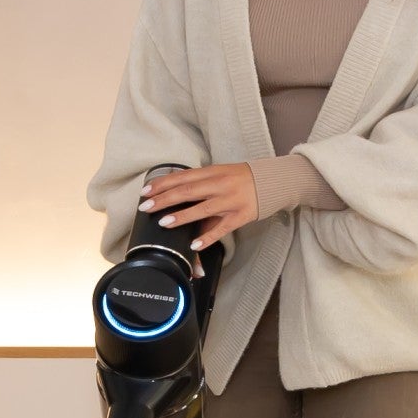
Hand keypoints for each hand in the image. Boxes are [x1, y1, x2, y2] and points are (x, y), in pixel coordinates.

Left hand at [138, 163, 259, 252]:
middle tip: (146, 207)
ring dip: (182, 216)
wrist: (271, 181)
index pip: (182, 177)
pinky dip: (208, 238)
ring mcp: (230, 201)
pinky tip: (194, 245)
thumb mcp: (219, 173)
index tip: (146, 191)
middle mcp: (220, 185)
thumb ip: (199, 182)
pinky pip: (222, 229)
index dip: (162, 184)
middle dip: (165, 199)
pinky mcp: (240, 216)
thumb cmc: (240, 178)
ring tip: (164, 222)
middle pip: (188, 192)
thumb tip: (172, 191)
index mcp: (212, 172)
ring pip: (203, 209)